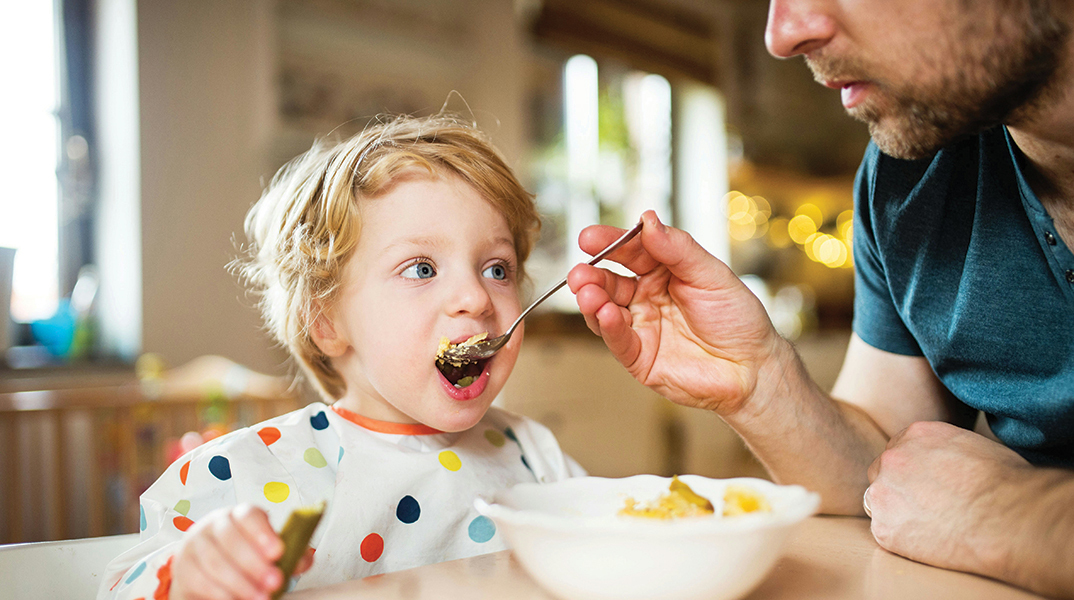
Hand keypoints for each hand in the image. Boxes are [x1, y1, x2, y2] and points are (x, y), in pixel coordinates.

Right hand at [170, 504, 313, 599]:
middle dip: (254, 564)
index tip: (278, 551)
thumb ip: (288, 552)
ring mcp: (195, 546)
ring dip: (240, 583)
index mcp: (238, 515)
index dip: (262, 532)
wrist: (206, 568)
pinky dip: (221, 593)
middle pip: (230, 539)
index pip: (248, 515)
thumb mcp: (267, 549)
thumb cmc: (244, 555)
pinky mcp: (184, 569)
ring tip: (261, 597)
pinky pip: (200, 581)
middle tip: (275, 582)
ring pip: (215, 563)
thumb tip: (304, 559)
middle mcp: (213, 526)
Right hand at [567, 210, 783, 414]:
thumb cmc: (738, 319)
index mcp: (663, 272)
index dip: (609, 243)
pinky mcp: (639, 357)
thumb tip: (648, 220)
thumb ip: (678, 249)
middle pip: (610, 281)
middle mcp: (646, 297)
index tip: (589, 236)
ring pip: (606, 310)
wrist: (753, 368)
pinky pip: (618, 341)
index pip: (631, 252)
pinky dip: (608, 327)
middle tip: (580, 272)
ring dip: (593, 300)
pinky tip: (606, 314)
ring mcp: (641, 327)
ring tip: (588, 292)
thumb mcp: (711, 274)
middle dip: (591, 276)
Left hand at [865, 421, 1034, 579]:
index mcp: (915, 434)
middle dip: (898, 488)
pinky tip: (931, 541)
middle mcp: (892, 458)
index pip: (898, 450)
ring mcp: (883, 492)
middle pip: (882, 473)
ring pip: (878, 502)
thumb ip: (944, 449)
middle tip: (927, 507)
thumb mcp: (972, 444)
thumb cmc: (1005, 484)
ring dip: (897, 513)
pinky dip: (903, 539)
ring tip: (931, 525)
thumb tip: (943, 462)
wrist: (1007, 517)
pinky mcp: (884, 528)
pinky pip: (886, 533)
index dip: (913, 471)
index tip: (927, 485)